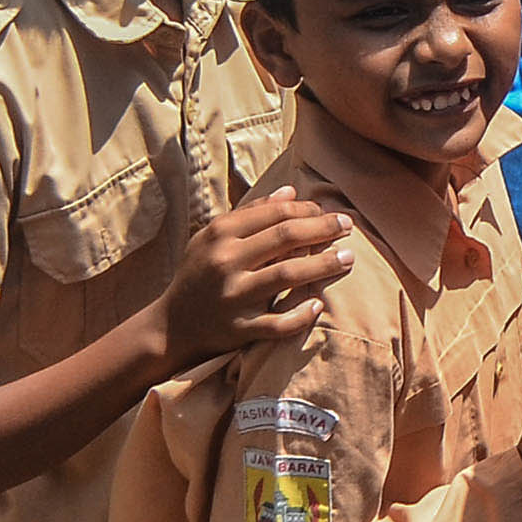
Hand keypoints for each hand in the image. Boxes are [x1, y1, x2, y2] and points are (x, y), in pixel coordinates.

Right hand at [159, 191, 359, 367]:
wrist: (172, 324)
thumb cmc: (201, 273)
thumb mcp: (214, 236)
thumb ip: (251, 212)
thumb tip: (291, 191)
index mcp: (221, 233)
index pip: (275, 213)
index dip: (308, 210)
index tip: (328, 212)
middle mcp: (226, 261)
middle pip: (286, 237)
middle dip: (324, 229)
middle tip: (348, 227)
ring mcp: (233, 296)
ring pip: (288, 275)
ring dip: (324, 265)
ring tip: (348, 258)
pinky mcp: (239, 329)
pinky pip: (279, 323)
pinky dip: (302, 313)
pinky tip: (319, 304)